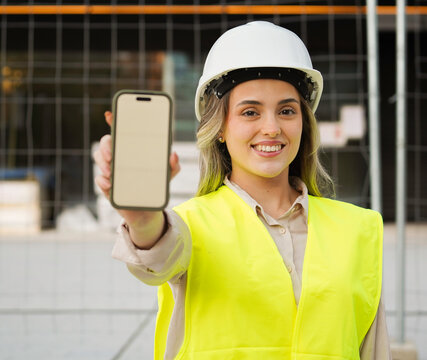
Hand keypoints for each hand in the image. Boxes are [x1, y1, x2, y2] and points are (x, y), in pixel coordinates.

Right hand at [93, 111, 180, 247]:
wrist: (147, 209)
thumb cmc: (155, 186)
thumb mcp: (167, 175)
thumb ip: (173, 165)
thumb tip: (173, 155)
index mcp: (131, 149)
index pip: (120, 131)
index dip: (114, 121)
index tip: (109, 114)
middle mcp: (118, 156)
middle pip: (106, 142)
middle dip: (106, 146)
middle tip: (112, 156)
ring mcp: (111, 170)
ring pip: (99, 158)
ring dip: (102, 163)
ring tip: (112, 172)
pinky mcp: (107, 186)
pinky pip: (99, 180)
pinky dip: (103, 182)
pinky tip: (110, 185)